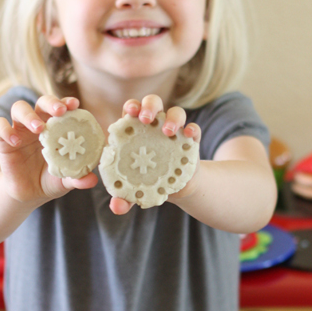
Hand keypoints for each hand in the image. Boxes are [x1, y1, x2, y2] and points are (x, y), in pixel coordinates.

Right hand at [0, 95, 97, 202]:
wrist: (29, 194)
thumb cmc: (51, 180)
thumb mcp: (65, 181)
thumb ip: (78, 179)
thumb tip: (92, 180)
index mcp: (56, 128)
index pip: (61, 108)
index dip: (67, 102)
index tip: (75, 105)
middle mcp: (38, 124)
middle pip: (41, 102)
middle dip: (50, 102)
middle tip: (59, 111)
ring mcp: (20, 130)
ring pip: (19, 108)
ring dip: (29, 115)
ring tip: (38, 128)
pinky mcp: (3, 140)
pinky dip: (6, 130)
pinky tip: (15, 141)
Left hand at [109, 94, 200, 214]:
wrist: (176, 188)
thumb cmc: (148, 182)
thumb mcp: (134, 190)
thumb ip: (124, 197)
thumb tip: (117, 207)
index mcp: (136, 130)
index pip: (132, 110)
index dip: (131, 106)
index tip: (129, 112)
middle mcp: (155, 125)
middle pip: (153, 103)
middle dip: (149, 105)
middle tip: (146, 118)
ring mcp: (175, 131)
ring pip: (176, 112)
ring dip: (172, 117)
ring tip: (168, 131)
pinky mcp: (192, 140)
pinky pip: (194, 129)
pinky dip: (193, 129)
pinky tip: (189, 134)